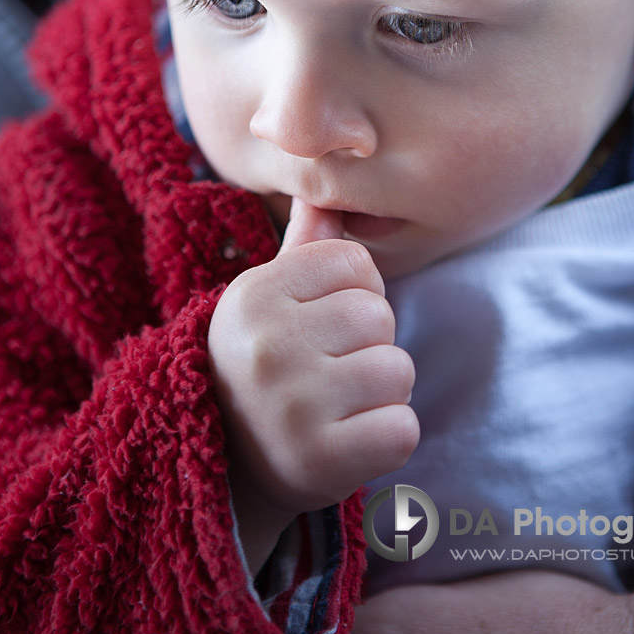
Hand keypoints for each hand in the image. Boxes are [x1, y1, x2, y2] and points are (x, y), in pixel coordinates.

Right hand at [208, 198, 419, 573]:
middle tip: (331, 369)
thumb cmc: (266, 363)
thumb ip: (306, 241)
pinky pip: (403, 430)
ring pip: (397, 370)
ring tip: (341, 403)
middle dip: (371, 342)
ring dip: (383, 390)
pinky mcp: (320, 462)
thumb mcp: (270, 299)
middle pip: (379, 315)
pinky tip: (351, 439)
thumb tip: (330, 167)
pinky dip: (389, 436)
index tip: (322, 323)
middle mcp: (267, 347)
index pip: (355, 263)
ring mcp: (292, 408)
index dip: (355, 292)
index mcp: (253, 295)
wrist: (230, 466)